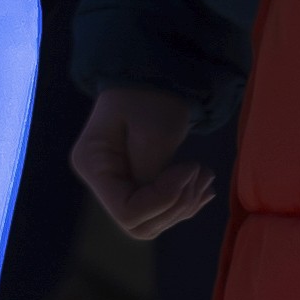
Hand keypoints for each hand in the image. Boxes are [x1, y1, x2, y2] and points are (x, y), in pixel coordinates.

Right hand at [71, 84, 215, 240]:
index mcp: (93, 164)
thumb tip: (159, 204)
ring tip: (206, 174)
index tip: (191, 167)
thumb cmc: (150, 94)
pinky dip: (185, 203)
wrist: (153, 74)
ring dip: (185, 205)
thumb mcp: (154, 130)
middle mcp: (99, 181)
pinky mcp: (135, 185)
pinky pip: (160, 211)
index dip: (164, 200)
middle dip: (176, 206)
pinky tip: (203, 186)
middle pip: (139, 224)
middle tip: (202, 173)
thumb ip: (151, 173)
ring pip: (153, 223)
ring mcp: (116, 185)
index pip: (127, 211)